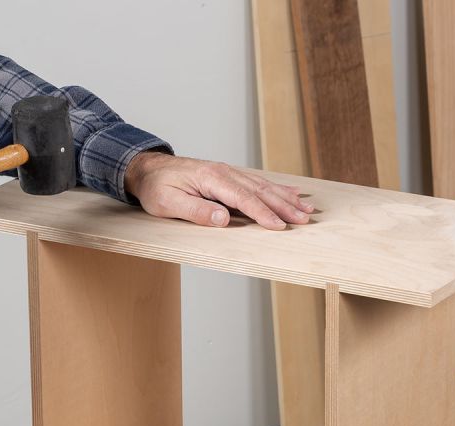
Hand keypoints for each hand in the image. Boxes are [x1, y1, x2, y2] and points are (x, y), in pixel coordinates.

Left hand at [124, 152, 313, 230]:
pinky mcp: (229, 177)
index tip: (279, 226)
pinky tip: (292, 193)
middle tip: (304, 219)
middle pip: (260, 192)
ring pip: (263, 186)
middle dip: (284, 206)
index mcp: (212, 179)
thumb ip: (196, 211)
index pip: (243, 199)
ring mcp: (228, 173)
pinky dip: (278, 190)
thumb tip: (224, 218)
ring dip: (286, 199)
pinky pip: (257, 184)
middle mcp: (224, 173)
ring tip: (306, 208)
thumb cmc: (156, 188)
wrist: (148, 168)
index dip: (263, 214)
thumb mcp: (168, 204)